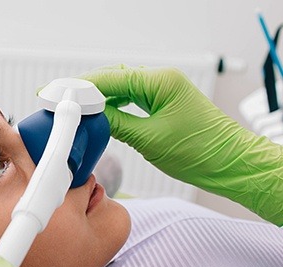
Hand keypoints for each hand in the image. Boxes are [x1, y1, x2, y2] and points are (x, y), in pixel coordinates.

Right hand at [82, 65, 282, 225]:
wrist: (229, 164)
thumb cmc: (199, 152)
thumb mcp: (149, 139)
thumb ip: (116, 123)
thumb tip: (91, 116)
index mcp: (161, 82)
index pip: (112, 78)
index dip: (82, 87)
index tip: (61, 93)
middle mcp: (163, 80)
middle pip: (115, 78)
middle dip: (87, 89)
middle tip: (62, 99)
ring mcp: (164, 89)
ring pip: (122, 87)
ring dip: (99, 97)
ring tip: (77, 108)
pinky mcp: (164, 101)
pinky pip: (132, 97)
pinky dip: (113, 104)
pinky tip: (99, 113)